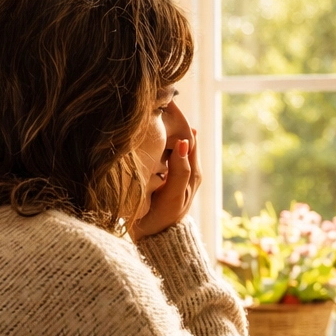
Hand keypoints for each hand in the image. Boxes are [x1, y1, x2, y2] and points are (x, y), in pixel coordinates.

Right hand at [133, 102, 200, 240]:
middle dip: (170, 118)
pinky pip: (161, 152)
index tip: (165, 98)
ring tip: (147, 109)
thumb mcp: (174, 194)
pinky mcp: (163, 175)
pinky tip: (143, 132)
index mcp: (192, 170)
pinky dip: (155, 141)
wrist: (152, 238)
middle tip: (154, 97)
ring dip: (161, 128)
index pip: (189, 136)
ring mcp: (174, 171)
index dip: (179, 118)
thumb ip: (180, 168)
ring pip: (170, 142)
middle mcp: (186, 168)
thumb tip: (185, 140)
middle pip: (181, 135)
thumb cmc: (163, 218)